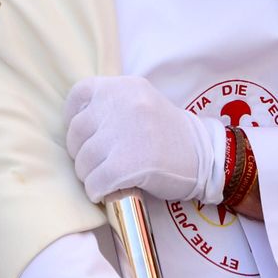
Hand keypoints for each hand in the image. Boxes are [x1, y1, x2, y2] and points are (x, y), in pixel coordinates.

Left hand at [65, 76, 221, 203]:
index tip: (84, 135)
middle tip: (96, 163)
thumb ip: (111, 105)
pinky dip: (97, 191)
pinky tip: (107, 191)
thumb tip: (75, 122)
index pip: (79, 94)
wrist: (204, 157)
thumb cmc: (167, 134)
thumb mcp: (140, 103)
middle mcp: (123, 104)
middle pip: (77, 132)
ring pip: (84, 160)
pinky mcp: (129, 164)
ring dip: (89, 175)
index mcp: (124, 87)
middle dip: (81, 153)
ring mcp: (125, 134)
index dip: (73, 118)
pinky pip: (96, 181)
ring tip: (104, 178)